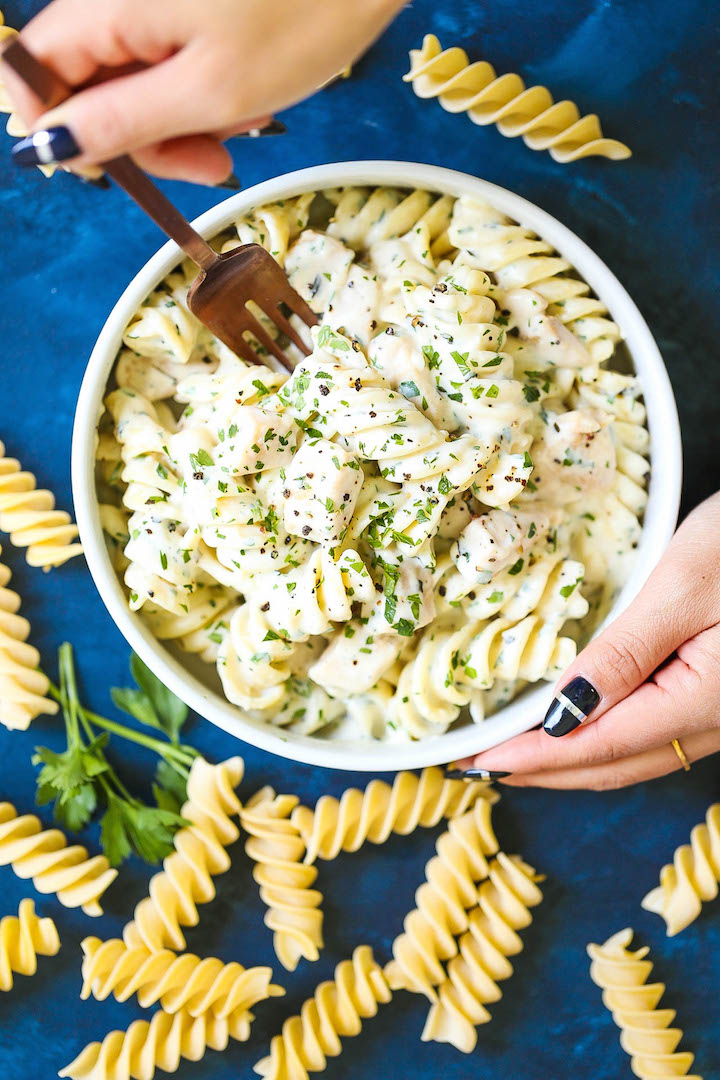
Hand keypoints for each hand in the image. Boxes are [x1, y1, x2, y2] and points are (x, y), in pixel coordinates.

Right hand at [1, 0, 402, 182]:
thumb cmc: (303, 14)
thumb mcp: (210, 91)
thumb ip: (121, 121)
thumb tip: (47, 146)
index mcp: (109, 4)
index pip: (32, 66)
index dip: (58, 127)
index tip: (112, 168)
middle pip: (87, 78)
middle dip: (143, 135)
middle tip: (208, 164)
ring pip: (133, 74)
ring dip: (181, 119)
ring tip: (243, 125)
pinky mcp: (186, 1)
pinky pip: (168, 53)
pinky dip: (200, 87)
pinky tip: (245, 98)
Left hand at [452, 492, 719, 789]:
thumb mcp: (682, 585)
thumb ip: (623, 655)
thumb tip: (562, 715)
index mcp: (706, 700)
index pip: (601, 745)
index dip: (535, 758)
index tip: (479, 762)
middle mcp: (716, 721)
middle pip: (616, 765)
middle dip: (544, 771)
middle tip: (478, 768)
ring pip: (635, 757)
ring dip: (571, 762)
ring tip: (514, 756)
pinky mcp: (717, 695)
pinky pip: (653, 736)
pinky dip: (604, 740)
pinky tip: (574, 727)